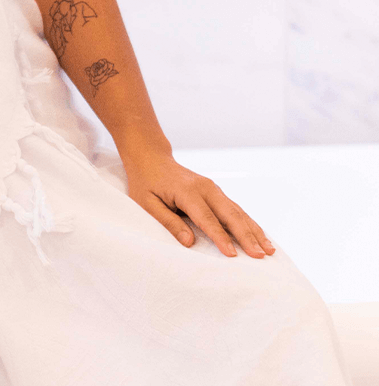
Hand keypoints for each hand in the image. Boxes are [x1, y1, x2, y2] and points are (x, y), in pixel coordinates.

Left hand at [119, 148, 276, 258]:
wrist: (151, 158)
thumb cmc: (145, 182)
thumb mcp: (147, 203)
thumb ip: (168, 221)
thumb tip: (189, 242)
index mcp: (187, 191)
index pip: (207, 218)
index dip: (220, 237)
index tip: (233, 255)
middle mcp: (204, 188)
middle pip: (230, 214)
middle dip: (247, 236)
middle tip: (261, 256)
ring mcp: (212, 188)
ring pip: (238, 211)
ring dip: (254, 231)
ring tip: (269, 251)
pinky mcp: (216, 191)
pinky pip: (236, 209)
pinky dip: (250, 223)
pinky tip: (261, 237)